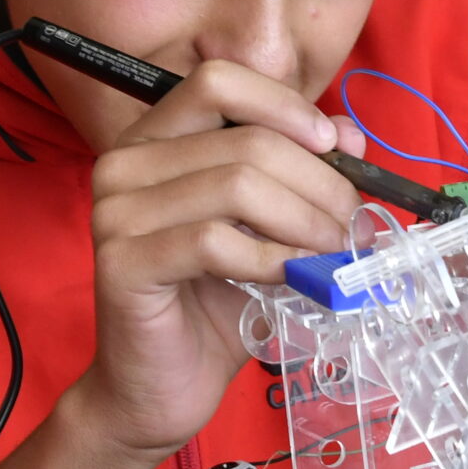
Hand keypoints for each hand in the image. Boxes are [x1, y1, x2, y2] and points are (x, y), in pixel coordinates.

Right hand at [70, 60, 362, 459]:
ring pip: (237, 186)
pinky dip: (270, 258)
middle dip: (318, 184)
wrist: (162, 387)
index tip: (333, 147)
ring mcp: (116, 212)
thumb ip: (300, 173)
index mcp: (154, 139)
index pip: (218, 81)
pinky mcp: (121, 262)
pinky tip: (292, 278)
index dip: (284, 106)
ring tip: (332, 256)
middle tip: (352, 227)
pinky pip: (215, 242)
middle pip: (244, 140)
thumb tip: (350, 133)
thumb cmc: (215, 304)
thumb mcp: (269, 228)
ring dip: (304, 223)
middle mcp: (124, 163)